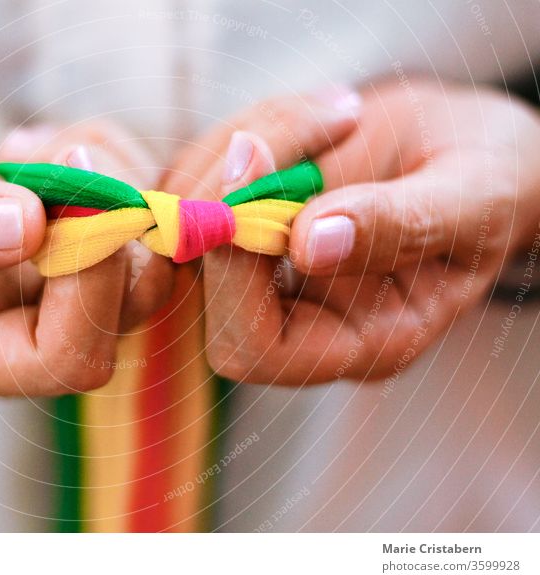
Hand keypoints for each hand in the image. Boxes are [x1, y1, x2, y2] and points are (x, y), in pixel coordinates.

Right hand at [0, 119, 171, 394]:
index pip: (64, 359)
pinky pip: (130, 211)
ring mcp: (45, 291)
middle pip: (122, 313)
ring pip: (142, 260)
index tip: (78, 191)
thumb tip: (25, 224)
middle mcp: (12, 334)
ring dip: (120, 183)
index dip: (92, 282)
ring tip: (44, 142)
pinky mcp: (66, 245)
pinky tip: (44, 142)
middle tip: (67, 150)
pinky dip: (112, 161)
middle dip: (116, 224)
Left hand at [163, 81, 539, 384]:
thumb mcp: (471, 196)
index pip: (255, 347)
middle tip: (267, 141)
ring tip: (319, 119)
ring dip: (229, 161)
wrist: (470, 151)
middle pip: (204, 295)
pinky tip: (292, 125)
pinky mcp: (249, 231)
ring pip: (192, 233)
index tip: (252, 180)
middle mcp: (305, 320)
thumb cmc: (489, 180)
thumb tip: (310, 243)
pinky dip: (227, 146)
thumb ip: (399, 225)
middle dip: (220, 208)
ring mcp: (270, 276)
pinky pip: (198, 192)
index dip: (235, 275)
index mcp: (364, 342)